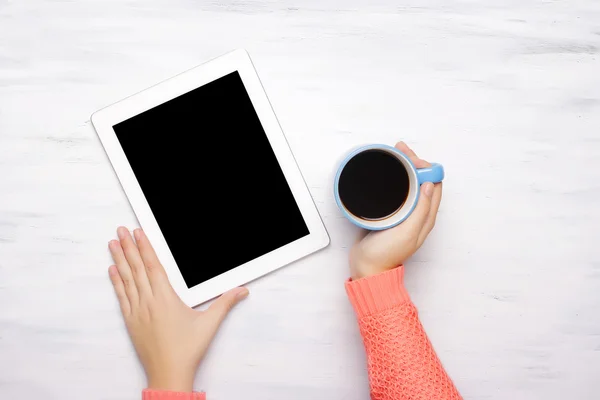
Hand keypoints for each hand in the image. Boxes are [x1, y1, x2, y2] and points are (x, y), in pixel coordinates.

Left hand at [108, 227, 247, 391]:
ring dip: (119, 259)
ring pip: (126, 279)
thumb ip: (225, 303)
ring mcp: (137, 311)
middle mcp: (148, 302)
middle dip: (128, 246)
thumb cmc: (187, 350)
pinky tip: (112, 271)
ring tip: (113, 243)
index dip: (145, 247)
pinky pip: (121, 296)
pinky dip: (116, 282)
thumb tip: (241, 290)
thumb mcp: (209, 323)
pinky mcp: (131, 322)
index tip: (138, 232)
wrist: (169, 374)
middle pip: (137, 268)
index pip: (153, 266)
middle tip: (121, 230)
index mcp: (166, 298)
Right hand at [349, 142, 442, 278]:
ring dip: (404, 168)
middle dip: (414, 163)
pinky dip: (393, 179)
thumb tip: (430, 184)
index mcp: (426, 217)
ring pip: (408, 184)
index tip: (412, 158)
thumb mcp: (408, 232)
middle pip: (421, 181)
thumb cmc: (387, 253)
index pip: (434, 184)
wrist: (367, 267)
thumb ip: (421, 210)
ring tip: (394, 155)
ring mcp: (403, 214)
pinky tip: (385, 174)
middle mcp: (417, 214)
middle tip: (400, 151)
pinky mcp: (390, 214)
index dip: (426, 167)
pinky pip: (396, 192)